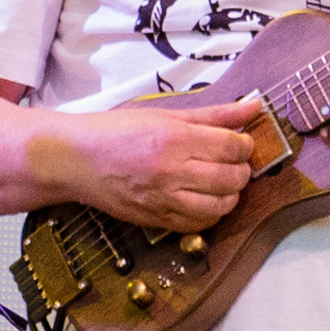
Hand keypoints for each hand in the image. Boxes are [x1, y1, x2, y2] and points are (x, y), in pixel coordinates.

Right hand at [30, 99, 262, 231]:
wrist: (74, 159)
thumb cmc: (118, 131)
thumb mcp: (167, 114)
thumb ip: (215, 114)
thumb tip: (255, 106)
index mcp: (175, 138)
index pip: (232, 147)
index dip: (245, 145)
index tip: (241, 142)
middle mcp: (171, 170)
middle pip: (231, 177)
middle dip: (242, 169)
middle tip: (234, 162)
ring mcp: (163, 198)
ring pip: (220, 205)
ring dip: (231, 194)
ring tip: (224, 181)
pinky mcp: (155, 219)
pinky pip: (199, 224)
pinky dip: (211, 214)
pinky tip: (206, 199)